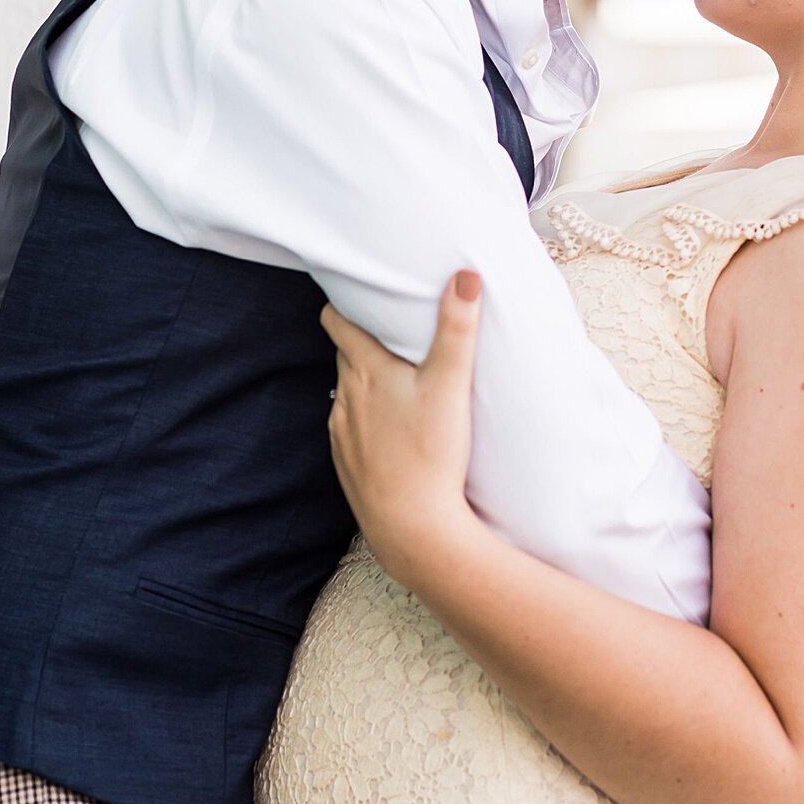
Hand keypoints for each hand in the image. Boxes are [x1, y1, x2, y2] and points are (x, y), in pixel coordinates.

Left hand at [322, 272, 483, 588]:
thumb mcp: (450, 383)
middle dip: (362, 340)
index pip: (339, 323)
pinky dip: (365, 419)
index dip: (344, 305)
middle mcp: (346, 397)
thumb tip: (465, 276)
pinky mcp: (347, 463)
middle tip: (389, 330)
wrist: (412, 527)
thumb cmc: (432, 453)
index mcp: (366, 371)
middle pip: (345, 355)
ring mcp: (342, 433)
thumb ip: (457, 328)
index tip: (357, 293)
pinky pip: (350, 428)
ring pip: (347, 392)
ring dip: (365, 382)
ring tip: (394, 380)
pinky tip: (391, 428)